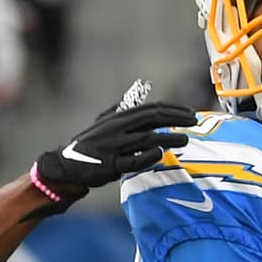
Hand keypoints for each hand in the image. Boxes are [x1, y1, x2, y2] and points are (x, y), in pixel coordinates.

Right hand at [34, 79, 195, 197]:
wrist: (67, 165)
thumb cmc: (88, 144)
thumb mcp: (102, 122)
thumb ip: (119, 110)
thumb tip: (137, 95)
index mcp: (118, 118)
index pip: (150, 109)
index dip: (172, 109)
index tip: (189, 112)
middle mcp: (117, 129)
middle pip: (151, 119)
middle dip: (175, 119)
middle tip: (194, 121)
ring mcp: (114, 147)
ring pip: (146, 138)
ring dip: (167, 137)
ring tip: (185, 139)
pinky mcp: (111, 166)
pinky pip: (133, 160)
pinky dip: (147, 155)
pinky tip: (160, 152)